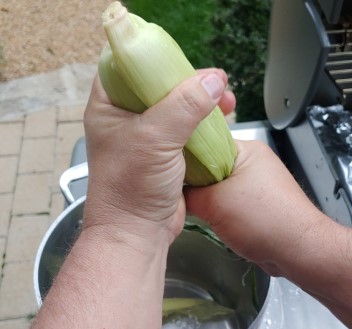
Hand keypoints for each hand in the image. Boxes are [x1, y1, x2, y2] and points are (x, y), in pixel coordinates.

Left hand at [83, 68, 235, 242]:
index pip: (127, 68)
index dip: (154, 58)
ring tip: (227, 101)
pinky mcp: (168, 153)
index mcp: (109, 108)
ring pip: (179, 109)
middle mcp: (127, 120)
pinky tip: (223, 121)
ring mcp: (149, 137)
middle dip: (190, 83)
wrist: (138, 232)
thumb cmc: (130, 188)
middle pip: (160, 87)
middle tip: (216, 81)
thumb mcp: (154, 138)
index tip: (181, 56)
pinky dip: (206, 125)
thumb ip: (184, 105)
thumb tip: (213, 82)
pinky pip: (189, 131)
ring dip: (203, 103)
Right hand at [185, 140, 324, 274]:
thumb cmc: (263, 220)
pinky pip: (228, 200)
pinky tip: (207, 218)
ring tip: (191, 208)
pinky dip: (218, 209)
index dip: (184, 158)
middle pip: (210, 166)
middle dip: (195, 182)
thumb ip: (188, 194)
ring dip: (207, 199)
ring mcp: (256, 183)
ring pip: (219, 186)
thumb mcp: (214, 203)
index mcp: (247, 149)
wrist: (299, 251)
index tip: (165, 171)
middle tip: (175, 193)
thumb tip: (173, 194)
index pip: (205, 144)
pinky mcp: (257, 203)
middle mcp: (253, 162)